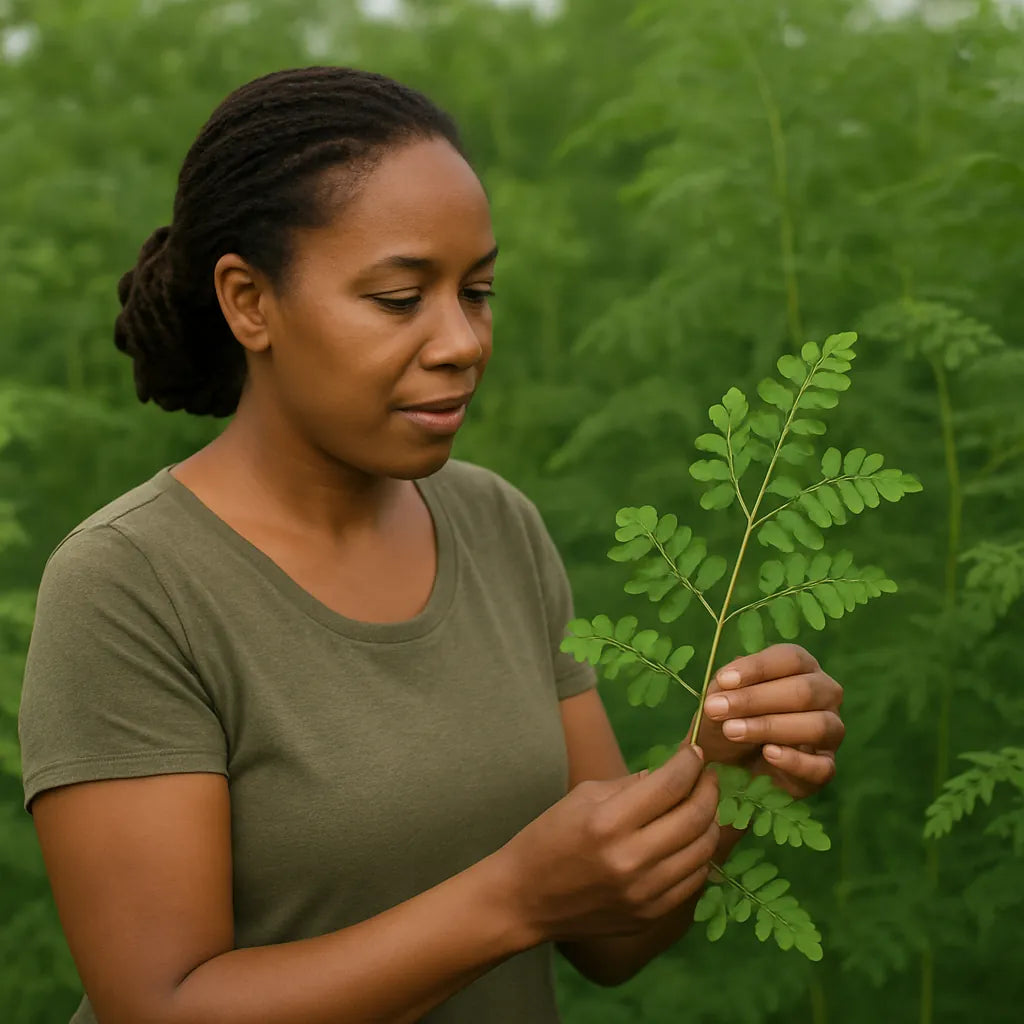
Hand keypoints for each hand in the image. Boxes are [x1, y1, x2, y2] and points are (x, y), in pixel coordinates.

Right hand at [500, 745, 719, 942]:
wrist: (525, 899)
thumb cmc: (549, 837)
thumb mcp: (583, 796)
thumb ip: (631, 785)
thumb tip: (672, 773)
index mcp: (608, 822)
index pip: (670, 784)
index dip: (690, 763)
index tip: (694, 752)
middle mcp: (631, 859)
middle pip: (695, 817)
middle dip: (708, 789)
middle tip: (706, 777)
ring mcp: (644, 893)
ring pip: (703, 850)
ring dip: (710, 822)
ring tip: (701, 807)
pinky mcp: (650, 915)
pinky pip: (694, 880)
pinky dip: (699, 855)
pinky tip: (689, 842)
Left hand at [692, 643, 843, 798]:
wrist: (727, 760)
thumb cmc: (728, 715)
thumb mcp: (720, 695)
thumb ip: (724, 686)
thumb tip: (727, 683)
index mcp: (802, 666)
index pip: (791, 658)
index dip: (757, 668)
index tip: (723, 680)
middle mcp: (825, 693)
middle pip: (804, 691)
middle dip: (755, 700)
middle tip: (717, 708)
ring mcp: (831, 730)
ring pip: (817, 726)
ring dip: (769, 727)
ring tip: (731, 730)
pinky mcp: (826, 766)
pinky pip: (822, 766)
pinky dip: (795, 761)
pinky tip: (767, 754)